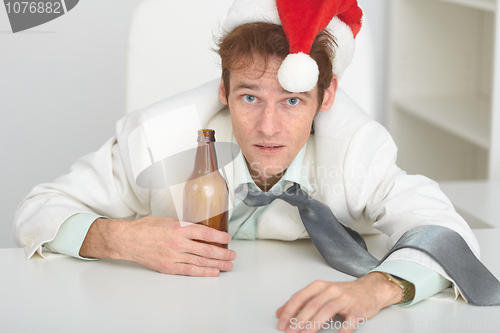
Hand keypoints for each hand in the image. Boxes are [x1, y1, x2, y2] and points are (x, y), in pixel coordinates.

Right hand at [80, 217, 235, 276]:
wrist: (128, 240)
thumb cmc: (145, 228)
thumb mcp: (167, 220)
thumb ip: (184, 226)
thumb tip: (199, 231)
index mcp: (179, 228)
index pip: (205, 233)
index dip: (219, 236)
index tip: (228, 238)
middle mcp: (178, 243)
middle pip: (206, 250)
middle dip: (222, 253)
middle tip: (232, 255)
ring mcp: (174, 256)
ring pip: (201, 261)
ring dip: (217, 264)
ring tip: (228, 265)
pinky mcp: (168, 267)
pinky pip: (190, 270)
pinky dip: (203, 272)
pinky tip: (213, 272)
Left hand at [276, 272, 401, 332]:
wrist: (370, 290)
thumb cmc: (343, 293)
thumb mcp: (320, 293)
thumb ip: (302, 302)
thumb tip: (280, 313)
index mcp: (320, 286)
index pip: (300, 297)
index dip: (289, 310)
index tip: (281, 322)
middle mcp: (331, 290)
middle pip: (312, 305)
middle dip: (298, 319)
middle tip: (290, 331)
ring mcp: (345, 300)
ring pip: (326, 311)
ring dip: (313, 324)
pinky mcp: (357, 310)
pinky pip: (348, 322)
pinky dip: (342, 330)